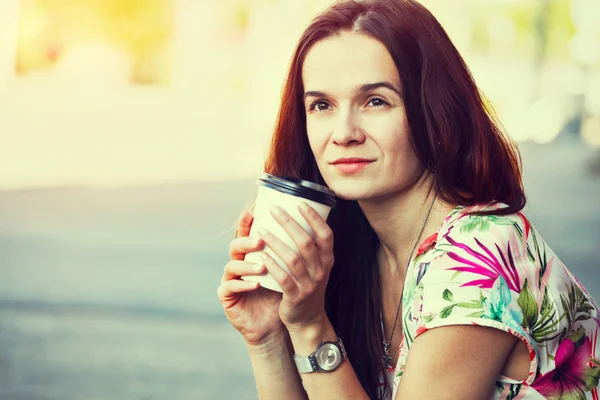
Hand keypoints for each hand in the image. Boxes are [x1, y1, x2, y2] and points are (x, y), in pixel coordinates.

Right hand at [217, 209, 286, 345]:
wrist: (274, 324)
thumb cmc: (282, 293)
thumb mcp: (289, 270)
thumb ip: (294, 251)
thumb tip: (313, 226)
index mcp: (251, 255)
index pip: (246, 234)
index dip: (246, 223)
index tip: (252, 211)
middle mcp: (239, 263)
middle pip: (236, 245)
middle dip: (247, 241)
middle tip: (261, 239)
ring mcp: (230, 279)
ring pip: (232, 265)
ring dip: (248, 265)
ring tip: (262, 266)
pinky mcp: (227, 297)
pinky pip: (231, 287)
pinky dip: (244, 285)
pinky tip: (256, 284)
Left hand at [257, 202, 334, 332]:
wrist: (307, 320)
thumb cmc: (307, 286)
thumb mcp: (316, 266)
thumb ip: (310, 247)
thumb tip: (296, 216)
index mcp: (327, 260)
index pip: (326, 235)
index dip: (314, 218)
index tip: (300, 203)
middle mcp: (321, 271)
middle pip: (306, 242)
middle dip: (289, 223)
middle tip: (273, 209)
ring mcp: (309, 285)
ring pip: (293, 259)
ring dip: (276, 242)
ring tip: (261, 229)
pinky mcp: (295, 297)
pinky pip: (283, 278)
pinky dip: (272, 265)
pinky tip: (261, 254)